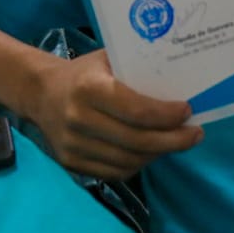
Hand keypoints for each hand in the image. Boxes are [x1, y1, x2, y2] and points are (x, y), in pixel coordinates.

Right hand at [26, 49, 202, 180]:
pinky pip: (116, 172)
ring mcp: (73, 145)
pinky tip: (150, 152)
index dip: (166, 115)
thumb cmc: (82, 74)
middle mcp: (78, 118)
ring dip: (158, 153)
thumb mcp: (105, 60)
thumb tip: (182, 80)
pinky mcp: (71, 163)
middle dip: (173, 140)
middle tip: (194, 134)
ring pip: (130, 160)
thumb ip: (137, 69)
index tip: (187, 111)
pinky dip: (139, 164)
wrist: (39, 93)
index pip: (136, 110)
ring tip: (175, 142)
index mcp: (88, 88)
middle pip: (137, 140)